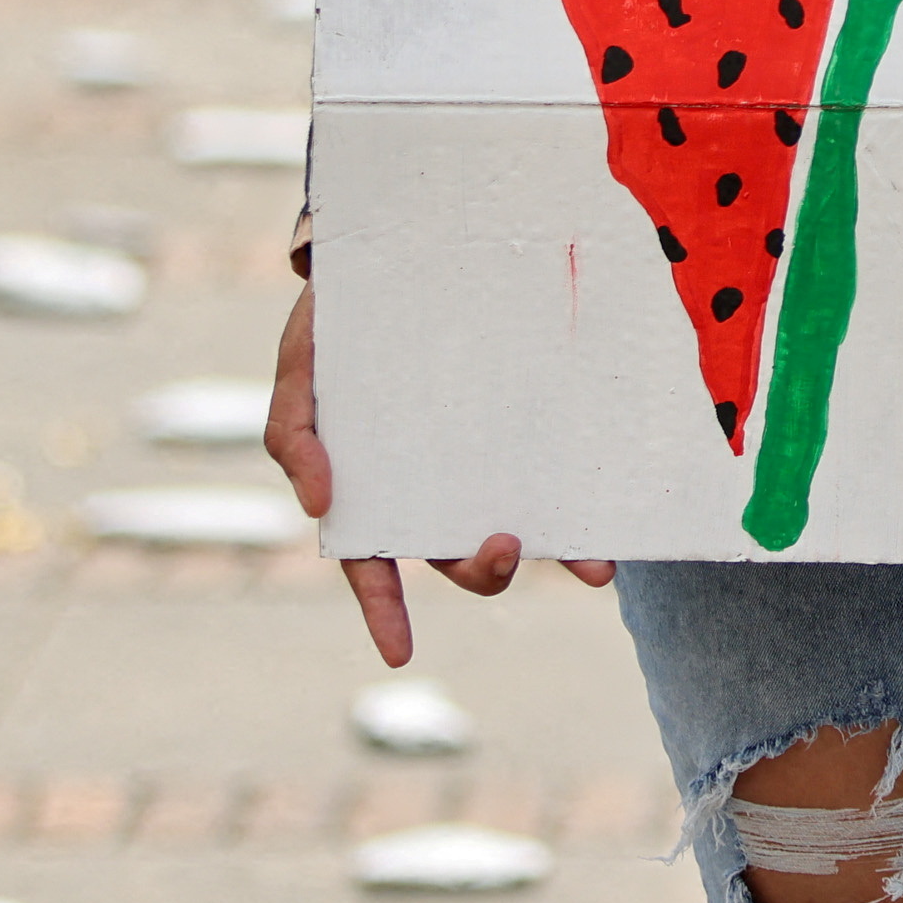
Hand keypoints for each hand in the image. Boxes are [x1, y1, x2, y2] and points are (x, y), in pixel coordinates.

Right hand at [267, 281, 612, 667]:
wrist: (399, 246)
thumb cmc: (337, 319)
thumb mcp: (300, 367)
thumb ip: (293, 435)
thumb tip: (318, 504)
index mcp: (375, 486)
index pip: (372, 565)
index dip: (383, 613)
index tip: (400, 655)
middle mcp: (432, 484)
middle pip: (456, 554)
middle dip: (486, 571)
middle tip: (508, 545)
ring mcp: (483, 455)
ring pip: (517, 521)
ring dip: (555, 554)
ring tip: (594, 565)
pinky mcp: (527, 418)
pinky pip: (557, 465)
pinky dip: (582, 496)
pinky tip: (609, 509)